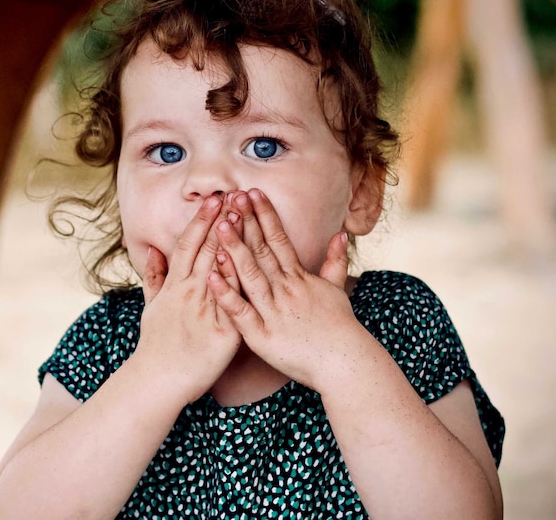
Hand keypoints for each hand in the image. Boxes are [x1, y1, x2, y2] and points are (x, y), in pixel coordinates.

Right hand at [137, 195, 241, 403]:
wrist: (158, 381)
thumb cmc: (156, 345)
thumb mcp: (151, 307)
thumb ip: (154, 277)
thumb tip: (152, 251)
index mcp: (175, 286)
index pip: (189, 245)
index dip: (201, 221)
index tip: (213, 199)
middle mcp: (189, 293)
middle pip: (207, 250)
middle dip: (221, 221)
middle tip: (234, 195)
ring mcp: (205, 311)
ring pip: (222, 270)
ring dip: (234, 242)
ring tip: (244, 217)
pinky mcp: (223, 333)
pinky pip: (236, 305)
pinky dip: (241, 284)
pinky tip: (252, 264)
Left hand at [206, 189, 361, 389]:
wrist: (344, 364)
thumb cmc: (339, 328)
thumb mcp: (337, 290)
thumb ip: (335, 260)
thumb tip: (340, 233)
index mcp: (299, 278)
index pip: (279, 239)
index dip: (264, 215)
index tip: (252, 192)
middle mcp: (285, 290)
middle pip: (262, 251)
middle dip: (246, 223)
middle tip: (230, 197)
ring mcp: (273, 312)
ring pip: (250, 276)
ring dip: (233, 250)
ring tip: (218, 226)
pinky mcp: (262, 336)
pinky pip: (240, 312)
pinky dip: (226, 294)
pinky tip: (211, 276)